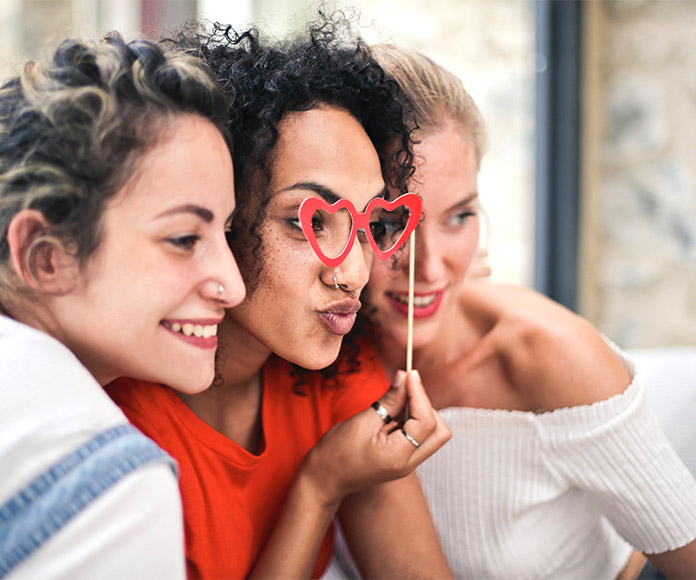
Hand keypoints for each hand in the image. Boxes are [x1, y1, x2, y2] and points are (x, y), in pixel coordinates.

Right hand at [299, 369, 450, 507]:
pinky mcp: (403, 459)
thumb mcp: (362, 421)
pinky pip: (419, 436)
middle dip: (426, 406)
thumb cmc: (336, 452)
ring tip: (394, 402)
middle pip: (440, 432)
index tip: (409, 375)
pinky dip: (412, 420)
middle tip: (404, 389)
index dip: (420, 394)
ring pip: (433, 434)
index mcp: (398, 457)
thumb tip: (405, 376)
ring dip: (420, 412)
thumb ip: (388, 400)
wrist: (324, 479)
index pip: (427, 422)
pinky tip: (392, 412)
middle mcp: (409, 464)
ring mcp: (408, 464)